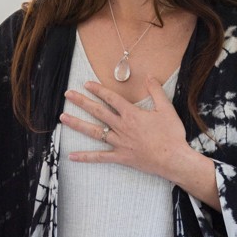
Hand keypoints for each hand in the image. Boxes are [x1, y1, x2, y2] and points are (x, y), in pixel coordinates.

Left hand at [61, 79, 192, 181]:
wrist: (173, 159)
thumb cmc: (171, 134)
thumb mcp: (166, 109)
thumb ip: (156, 91)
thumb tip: (150, 76)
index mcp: (132, 114)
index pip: (111, 98)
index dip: (98, 90)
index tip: (86, 84)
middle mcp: (121, 127)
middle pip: (98, 111)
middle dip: (81, 102)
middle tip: (68, 95)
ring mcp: (119, 142)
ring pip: (94, 132)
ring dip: (77, 124)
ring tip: (63, 118)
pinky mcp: (120, 157)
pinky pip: (99, 157)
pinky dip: (85, 157)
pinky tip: (71, 156)